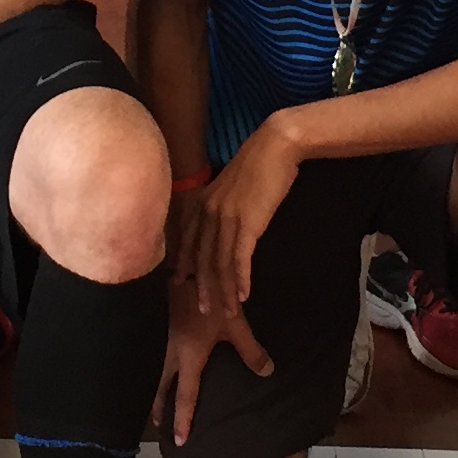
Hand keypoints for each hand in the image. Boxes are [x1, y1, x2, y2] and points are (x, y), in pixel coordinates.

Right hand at [154, 262, 269, 446]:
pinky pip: (146, 350)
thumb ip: (250, 350)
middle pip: (160, 387)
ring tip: (151, 398)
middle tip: (159, 424)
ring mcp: (155, 337)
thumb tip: (268, 372)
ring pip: (149, 370)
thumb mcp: (235, 324)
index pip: (185, 396)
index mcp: (189, 357)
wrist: (181, 266)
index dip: (183, 420)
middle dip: (159, 407)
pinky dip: (146, 362)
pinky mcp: (150, 322)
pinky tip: (148, 359)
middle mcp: (168, 353)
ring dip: (151, 386)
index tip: (180, 441)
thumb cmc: (210, 296)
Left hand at [191, 129, 298, 321]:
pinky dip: (240, 279)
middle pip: (202, 258)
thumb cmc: (259, 163)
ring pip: (220, 263)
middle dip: (203, 287)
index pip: (189, 240)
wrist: (276, 145)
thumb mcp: (232, 185)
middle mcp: (209, 211)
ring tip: (229, 312)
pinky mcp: (248, 222)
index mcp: (203, 202)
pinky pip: (240, 258)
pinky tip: (244, 295)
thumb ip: (222, 203)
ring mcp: (227, 217)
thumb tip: (222, 222)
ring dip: (224, 291)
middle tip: (205, 311)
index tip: (180, 284)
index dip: (185, 264)